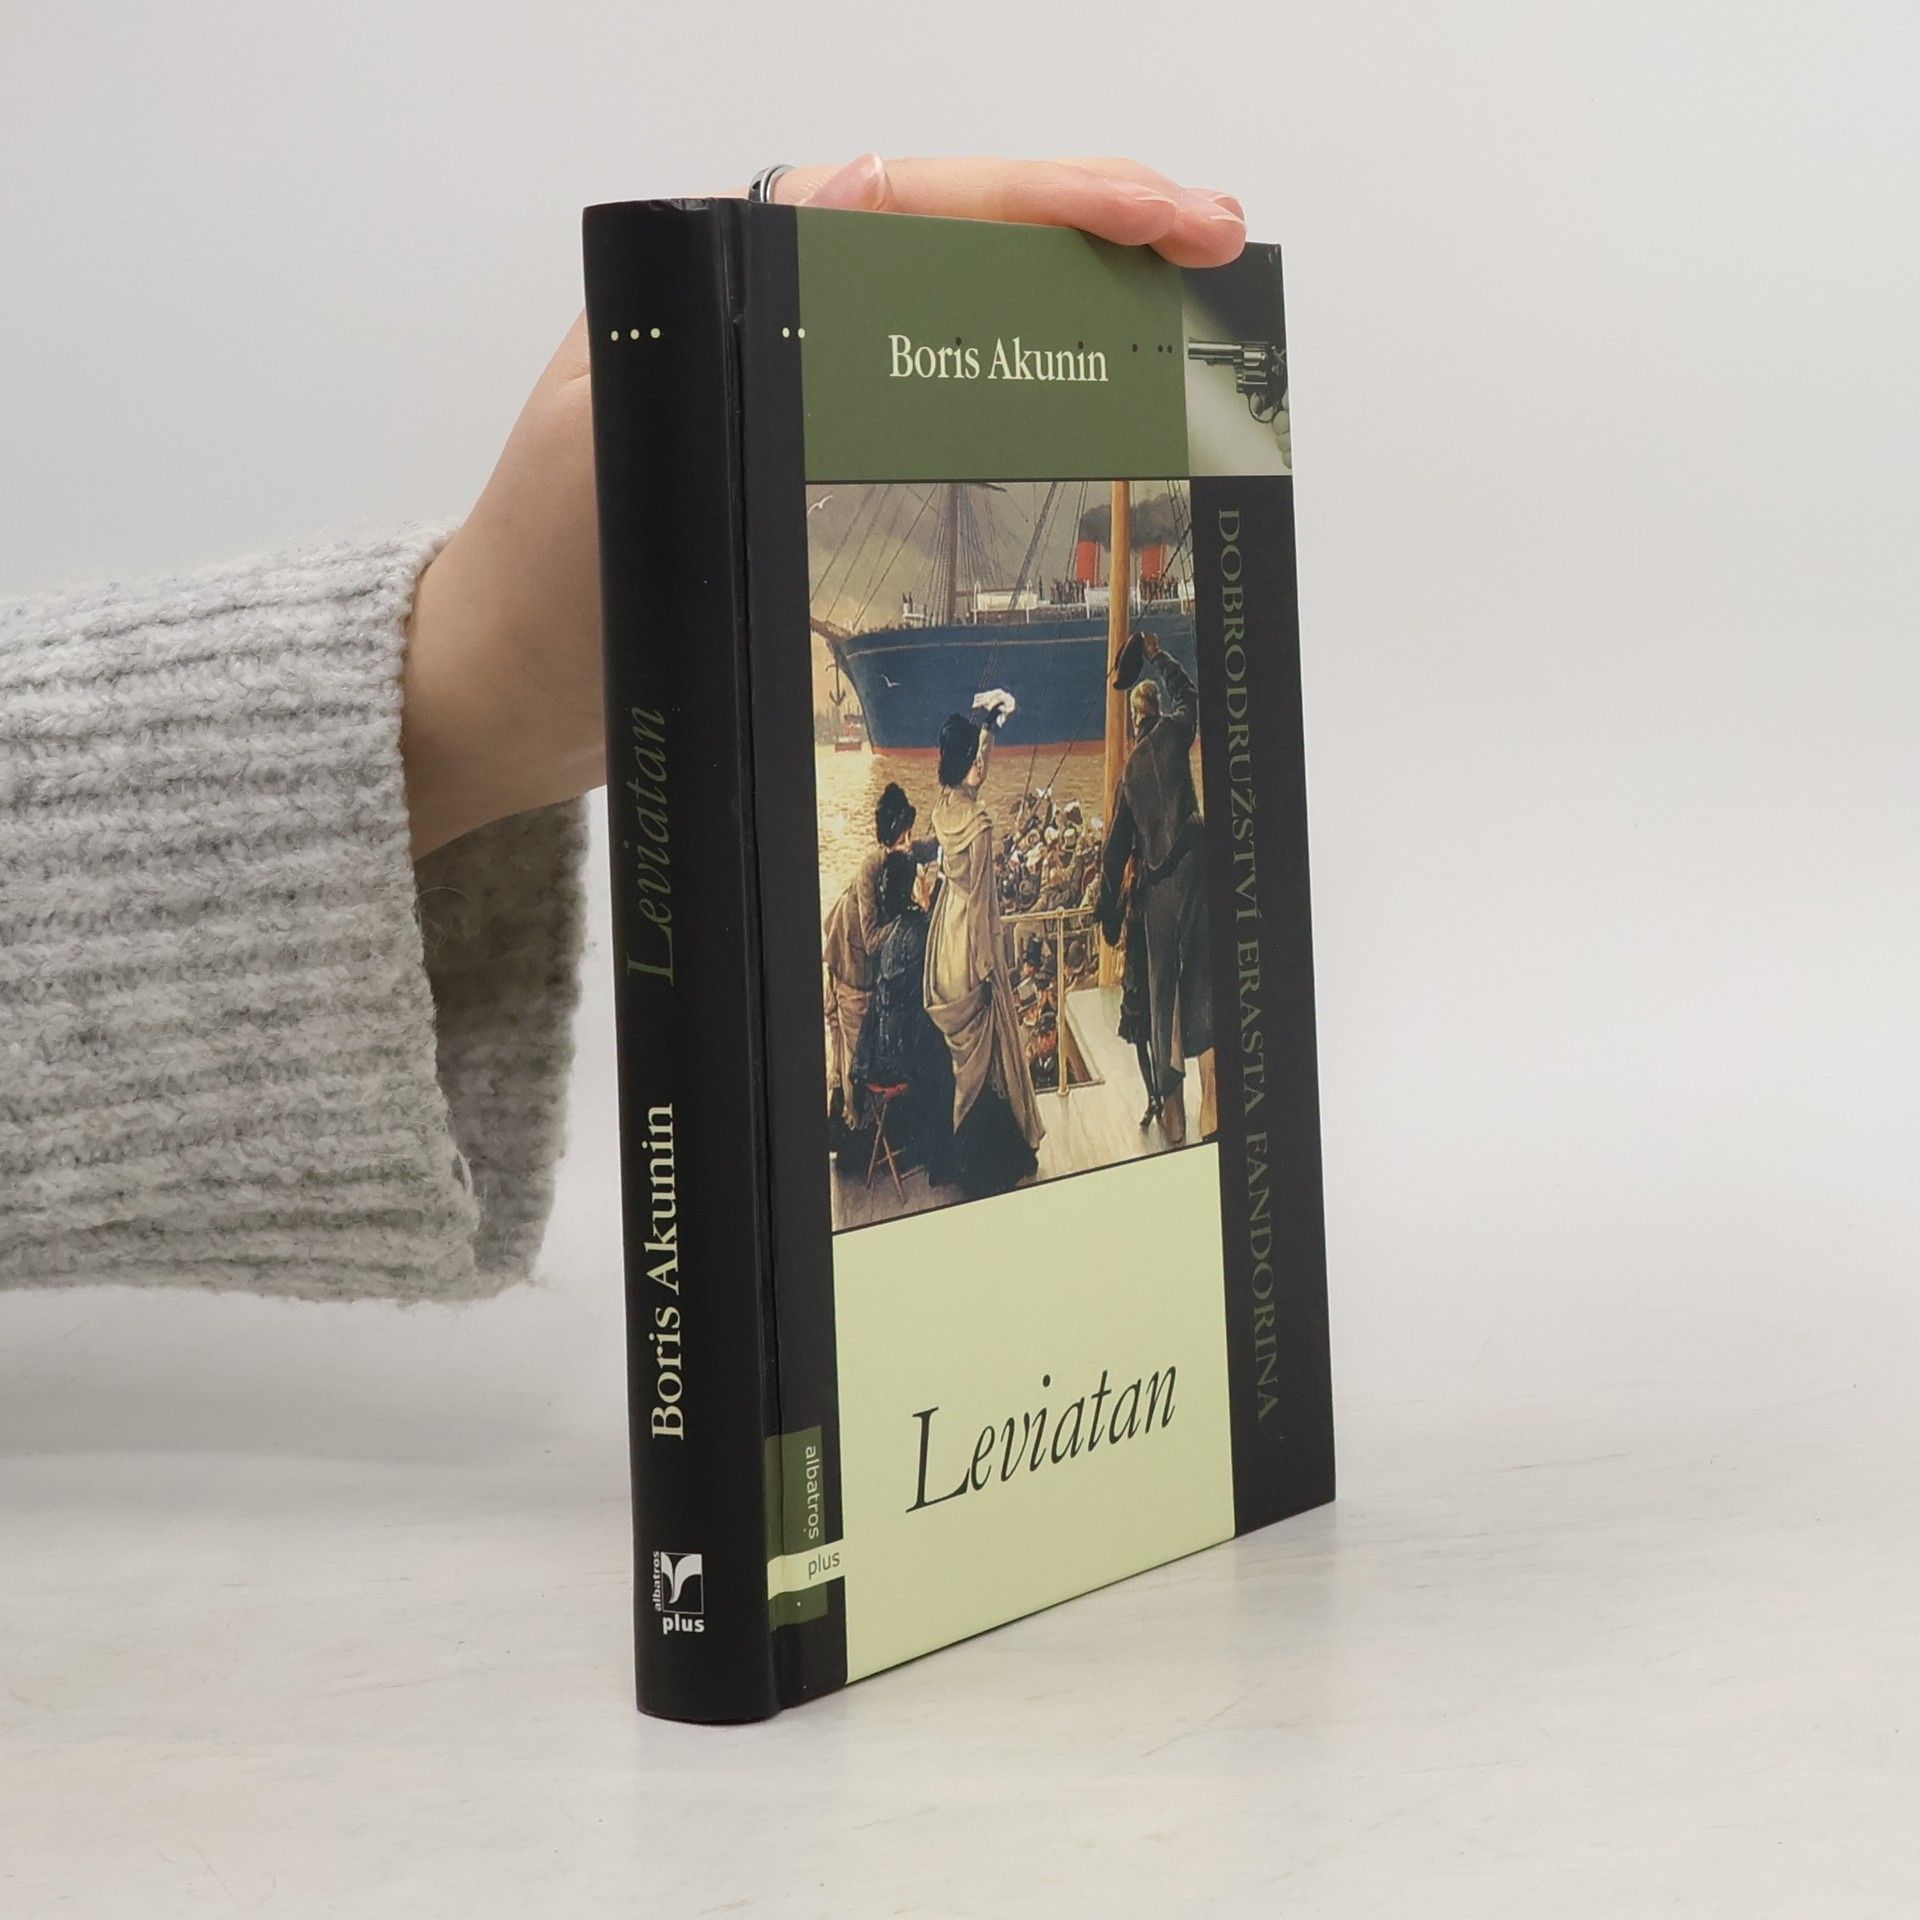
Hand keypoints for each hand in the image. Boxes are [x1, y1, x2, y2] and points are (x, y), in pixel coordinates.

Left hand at [401, 156, 1246, 856]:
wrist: (510, 694)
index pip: (913, 206)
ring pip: (962, 309)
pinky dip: (1028, 384)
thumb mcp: (608, 443)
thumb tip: (844, 194)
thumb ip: (708, 331)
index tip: (1158, 217)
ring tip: (1180, 304)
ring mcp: (801, 388)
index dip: (1049, 199)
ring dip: (1075, 297)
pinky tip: (1096, 395)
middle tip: (1210, 248)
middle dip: (1093, 229)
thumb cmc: (544, 588)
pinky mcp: (816, 460)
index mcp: (728, 285)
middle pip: (958, 238)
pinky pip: (941, 396)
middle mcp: (774, 316)